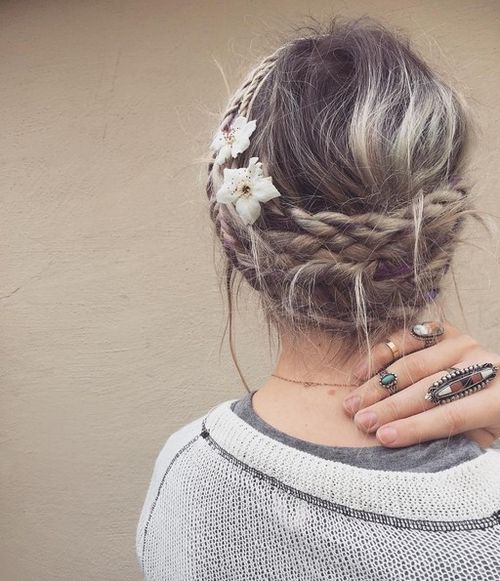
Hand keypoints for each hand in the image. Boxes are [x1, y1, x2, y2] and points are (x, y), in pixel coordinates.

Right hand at [342, 322, 499, 447]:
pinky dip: (381, 355)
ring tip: (353, 403)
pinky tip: (361, 374)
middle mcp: (483, 365)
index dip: (414, 427)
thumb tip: (403, 435)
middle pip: (428, 387)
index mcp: (498, 399)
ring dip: (378, 384)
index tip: (382, 438)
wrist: (499, 388)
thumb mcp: (479, 438)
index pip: (451, 415)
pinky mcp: (446, 331)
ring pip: (413, 363)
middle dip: (390, 407)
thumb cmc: (485, 422)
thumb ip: (449, 436)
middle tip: (362, 421)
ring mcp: (463, 344)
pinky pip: (408, 338)